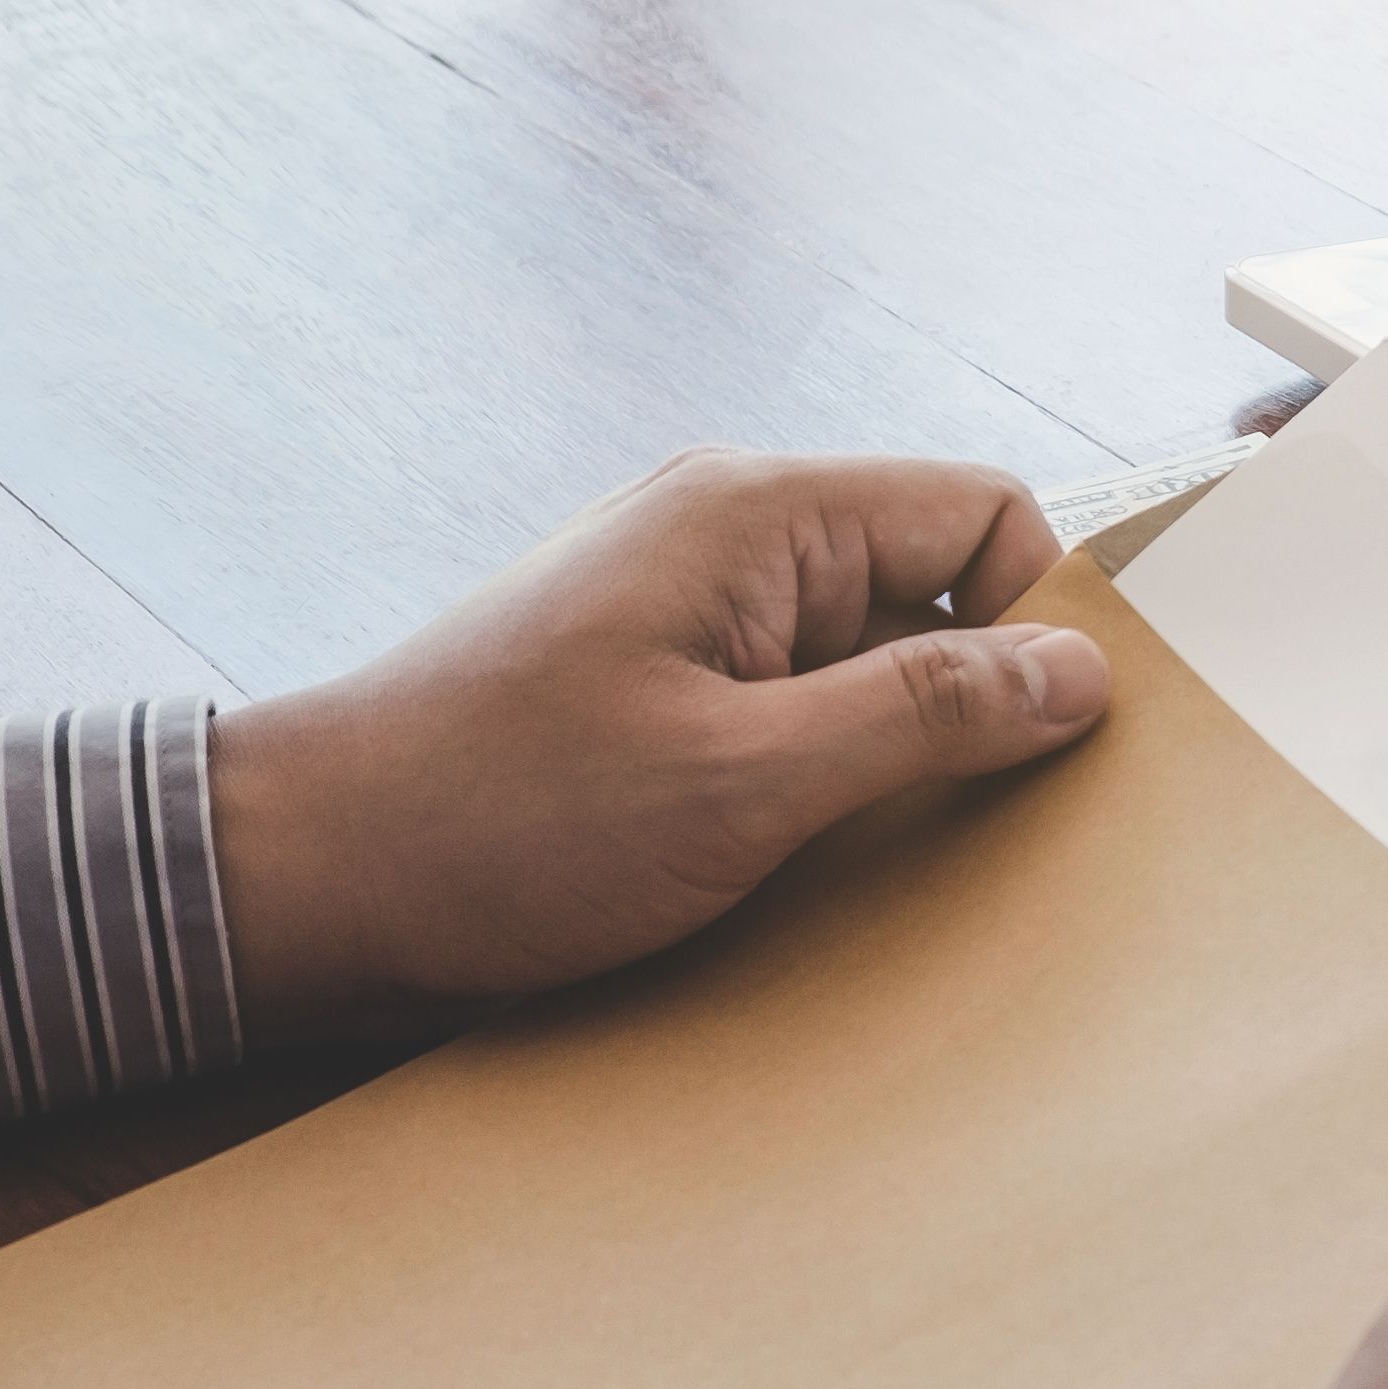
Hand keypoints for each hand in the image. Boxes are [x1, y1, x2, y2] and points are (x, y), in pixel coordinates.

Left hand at [209, 449, 1111, 1038]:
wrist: (305, 878)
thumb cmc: (501, 822)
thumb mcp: (743, 782)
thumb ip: (923, 713)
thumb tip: (1082, 673)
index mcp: (756, 515)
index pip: (985, 511)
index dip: (1041, 618)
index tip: (1046, 743)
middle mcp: (727, 533)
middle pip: (936, 583)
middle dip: (971, 697)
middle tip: (962, 820)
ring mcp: (686, 605)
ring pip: (870, 654)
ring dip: (892, 751)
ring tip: (857, 850)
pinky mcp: (656, 681)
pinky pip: (797, 704)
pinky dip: (824, 775)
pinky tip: (797, 859)